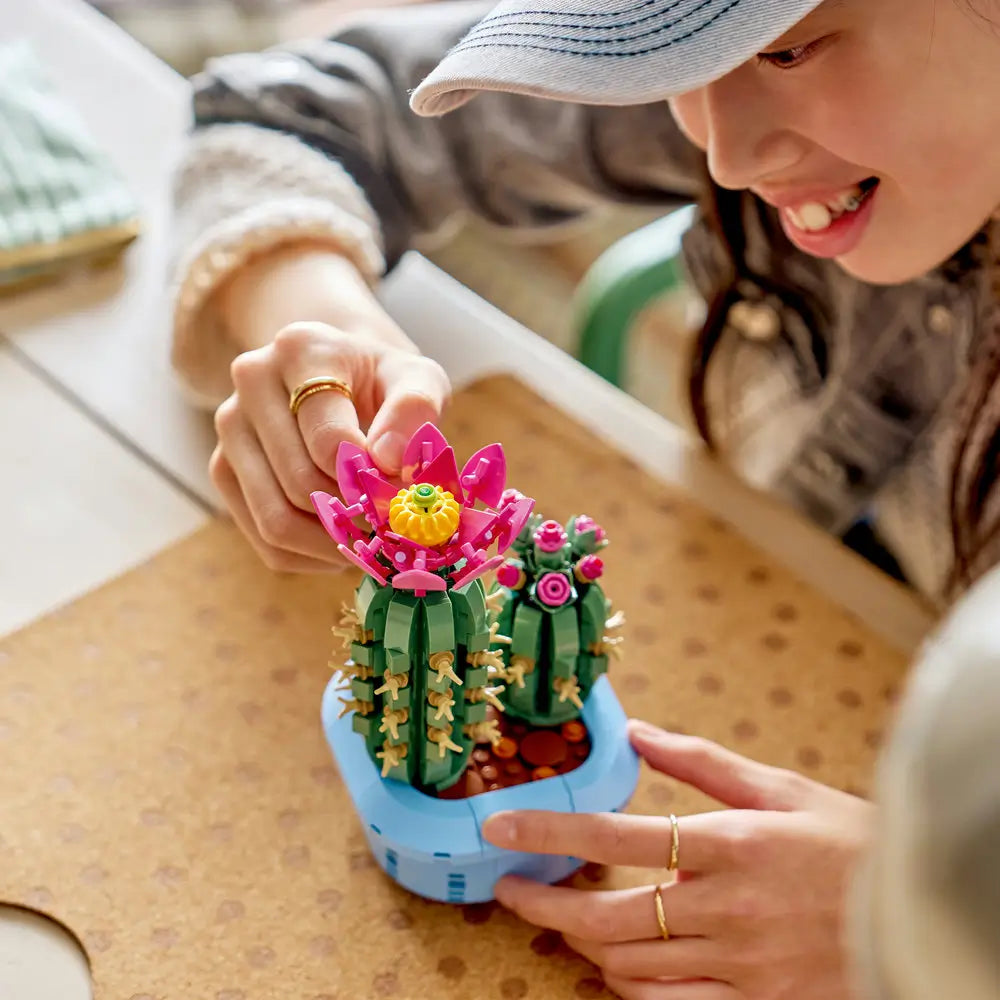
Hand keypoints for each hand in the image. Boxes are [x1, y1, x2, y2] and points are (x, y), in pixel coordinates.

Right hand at [209, 247, 450, 571]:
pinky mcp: (223, 469)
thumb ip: (415, 410)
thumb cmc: (384, 383)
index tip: (402, 489)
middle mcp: (252, 380)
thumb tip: (388, 460)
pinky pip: (266, 542)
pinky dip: (312, 557)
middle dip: (355, 516)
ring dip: (333, 545)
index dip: (370, 480)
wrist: (341, 378)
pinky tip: (344, 542)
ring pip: (276, 522)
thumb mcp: (417, 380)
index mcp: (302, 349)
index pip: (329, 439)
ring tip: (373, 540)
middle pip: (301, 484)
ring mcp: (230, 426)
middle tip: (394, 527)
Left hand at [482, 720, 871, 999]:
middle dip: (545, 906)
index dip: (550, 832)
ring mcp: (740, 963)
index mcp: (730, 843)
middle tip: (510, 890)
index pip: (616, 837)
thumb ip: (700, 761)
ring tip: (560, 919)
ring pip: (630, 965)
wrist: (915, 912)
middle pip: (607, 917)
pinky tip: (612, 966)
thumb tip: (637, 731)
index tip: (502, 827)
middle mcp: (726, 907)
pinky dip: (628, 988)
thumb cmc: (847, 841)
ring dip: (583, 943)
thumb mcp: (780, 787)